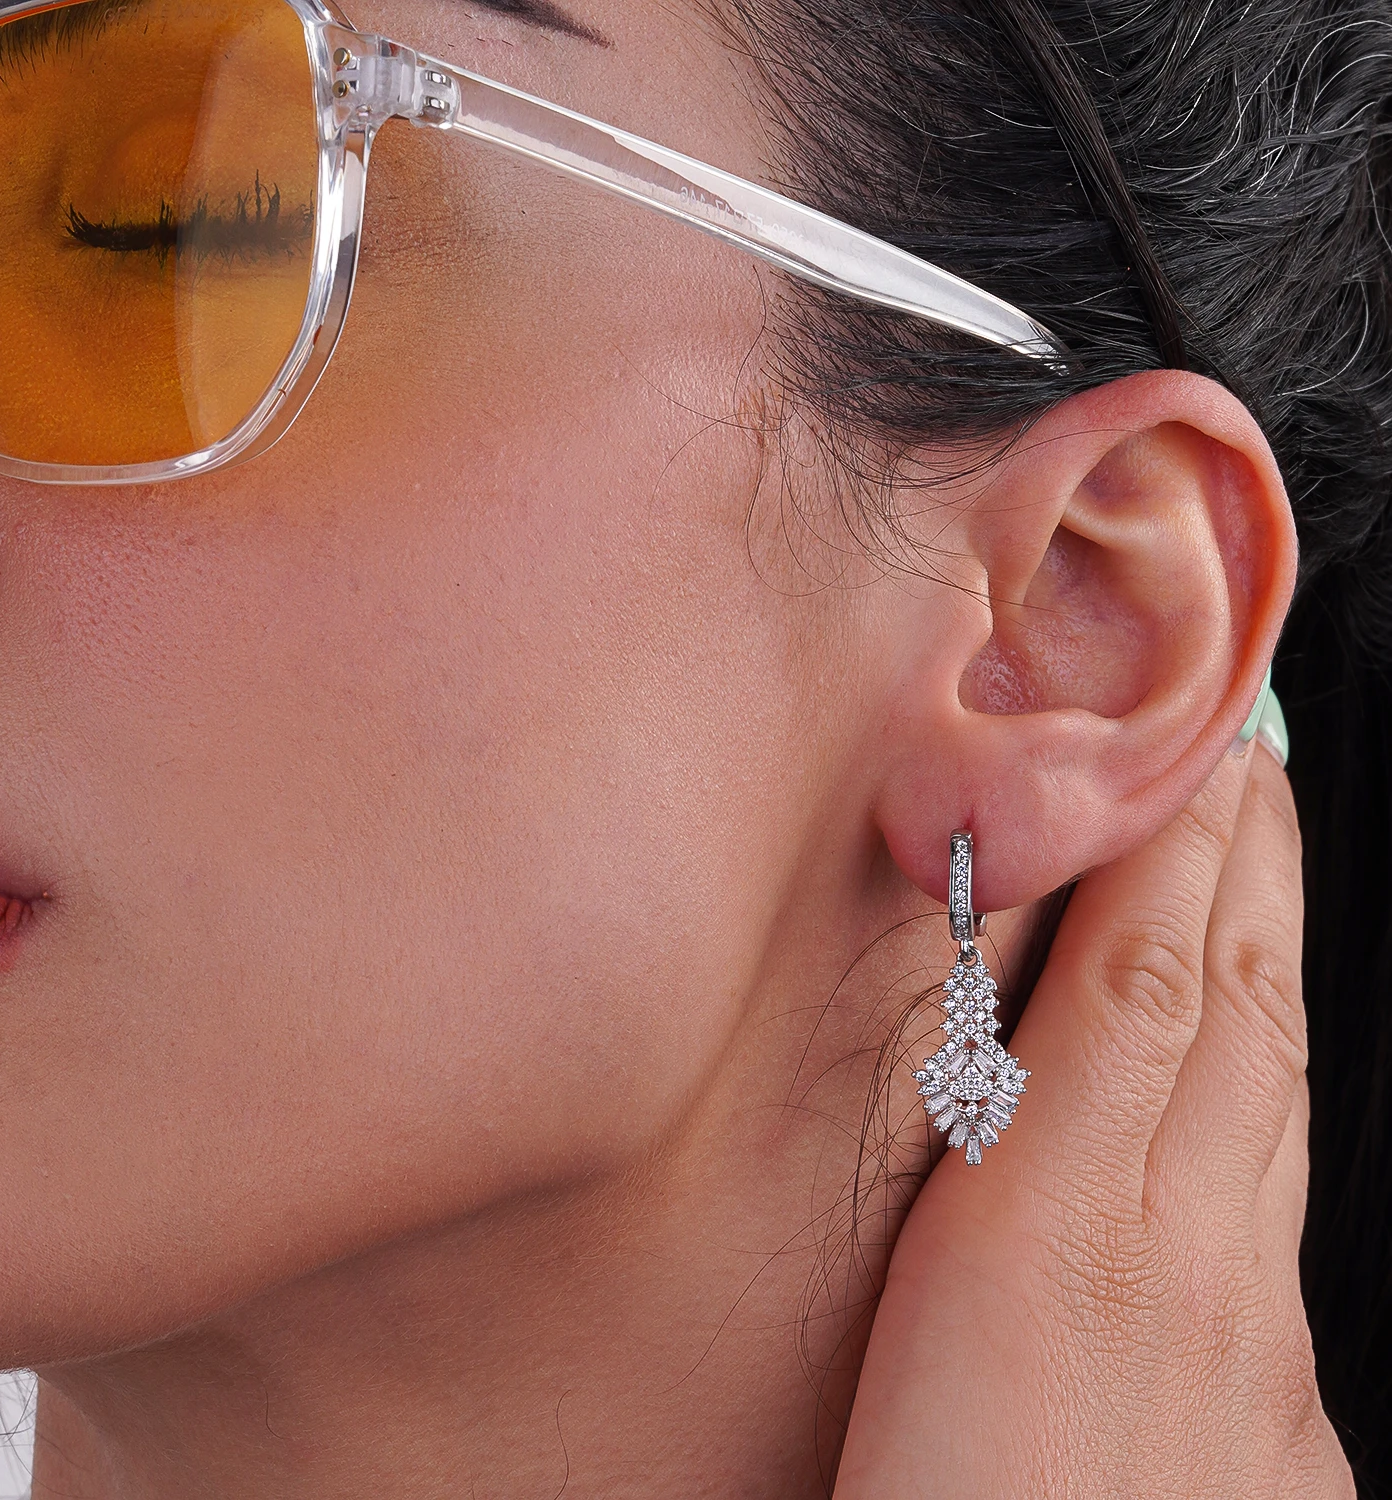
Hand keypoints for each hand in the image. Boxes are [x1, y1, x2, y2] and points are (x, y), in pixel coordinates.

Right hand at [835, 746, 1353, 1498]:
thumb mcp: (967, 1294)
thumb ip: (1016, 1128)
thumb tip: (1060, 988)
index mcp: (1099, 1215)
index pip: (1156, 975)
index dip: (1177, 843)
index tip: (1188, 737)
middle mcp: (1206, 1255)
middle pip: (1236, 1009)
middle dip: (1246, 863)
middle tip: (1251, 744)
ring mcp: (1250, 1330)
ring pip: (1266, 1093)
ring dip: (1265, 950)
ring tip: (1262, 849)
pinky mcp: (1270, 1410)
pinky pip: (1274, 1196)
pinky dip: (1264, 1084)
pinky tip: (1250, 1068)